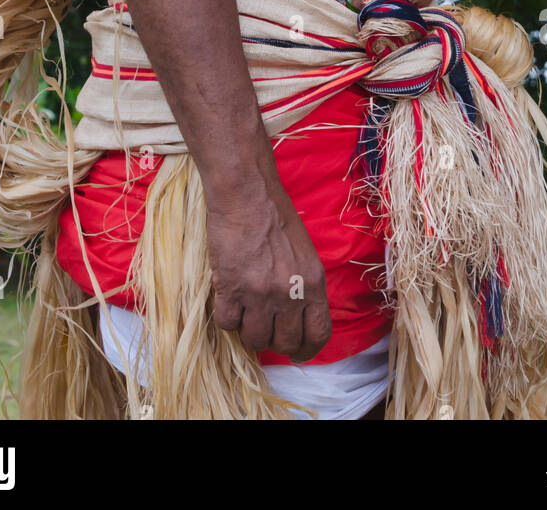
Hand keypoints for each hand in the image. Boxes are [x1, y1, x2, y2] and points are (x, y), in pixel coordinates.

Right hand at [206, 188, 331, 361]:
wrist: (246, 193)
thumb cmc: (274, 215)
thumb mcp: (304, 252)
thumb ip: (304, 285)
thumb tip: (296, 316)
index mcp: (313, 282)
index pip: (318, 334)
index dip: (307, 350)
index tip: (296, 353)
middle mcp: (291, 293)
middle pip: (285, 343)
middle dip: (275, 341)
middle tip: (265, 328)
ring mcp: (260, 294)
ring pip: (255, 340)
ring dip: (249, 331)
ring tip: (245, 311)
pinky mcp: (232, 289)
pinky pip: (228, 324)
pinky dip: (227, 317)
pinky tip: (228, 300)